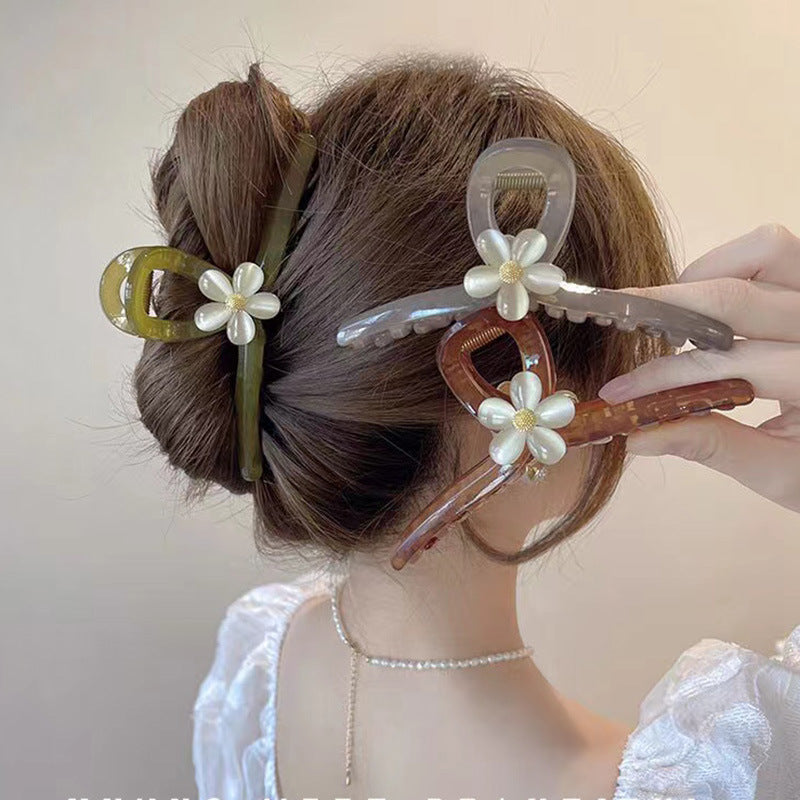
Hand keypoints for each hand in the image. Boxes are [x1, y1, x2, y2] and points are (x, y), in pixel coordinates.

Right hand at [598, 224, 799, 513]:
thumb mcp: (778, 470)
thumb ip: (712, 446)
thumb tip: (637, 436)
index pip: (726, 365)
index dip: (663, 376)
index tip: (616, 392)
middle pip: (736, 295)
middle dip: (666, 306)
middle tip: (619, 320)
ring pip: (765, 250)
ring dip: (708, 274)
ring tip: (675, 313)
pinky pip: (775, 252)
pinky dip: (732, 265)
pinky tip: (709, 307)